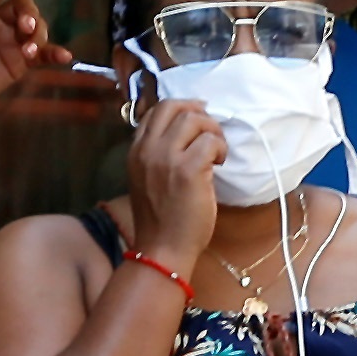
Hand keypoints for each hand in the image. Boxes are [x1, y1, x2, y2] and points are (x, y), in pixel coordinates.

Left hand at [0, 0, 69, 119]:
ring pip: (36, 28)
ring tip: (28, 53)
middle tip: (27, 29)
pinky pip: (43, 53)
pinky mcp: (21, 62)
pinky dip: (54, 54)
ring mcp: (11, 42)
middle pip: (23, 7)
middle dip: (30, 14)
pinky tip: (64, 57)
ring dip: (39, 37)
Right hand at [125, 101, 225, 275]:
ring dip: (213, 131)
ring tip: (216, 152)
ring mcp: (166, 157)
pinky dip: (220, 148)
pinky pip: (210, 142)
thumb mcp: (148, 179)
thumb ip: (158, 155)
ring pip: (194, 119)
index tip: (197, 118)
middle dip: (198, 112)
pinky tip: (219, 163)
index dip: (180, 108)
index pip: (155, 111)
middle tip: (212, 130)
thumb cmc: (160, 220)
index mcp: (136, 151)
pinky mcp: (188, 169)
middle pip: (173, 106)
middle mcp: (147, 149)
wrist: (162, 249)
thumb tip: (186, 135)